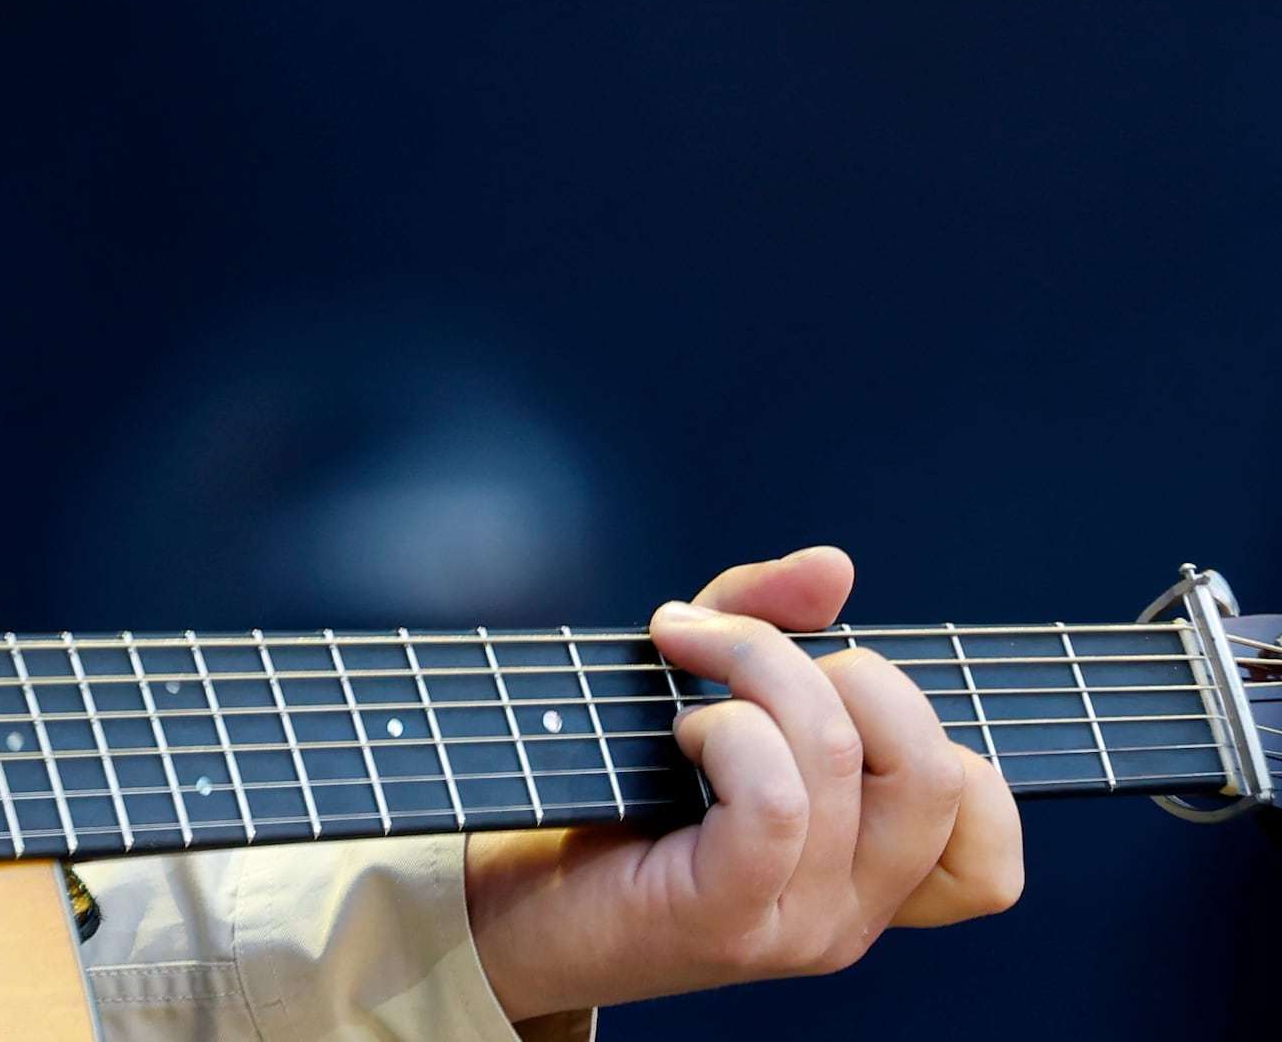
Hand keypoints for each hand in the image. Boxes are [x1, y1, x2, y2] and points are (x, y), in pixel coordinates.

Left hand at [465, 547, 1022, 1025]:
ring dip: (754, 673)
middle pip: (937, 768)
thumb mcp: (705, 692)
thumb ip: (773, 625)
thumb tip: (833, 567)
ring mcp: (802, 925)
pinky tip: (677, 733)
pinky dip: (725, 733)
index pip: (986, 814)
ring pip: (842, 756)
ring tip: (686, 693)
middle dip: (843, 667)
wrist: (507, 903)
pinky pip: (775, 801)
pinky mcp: (729, 919)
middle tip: (738, 653)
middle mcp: (856, 910)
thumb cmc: (609, 793)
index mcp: (871, 869)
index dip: (935, 724)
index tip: (830, 683)